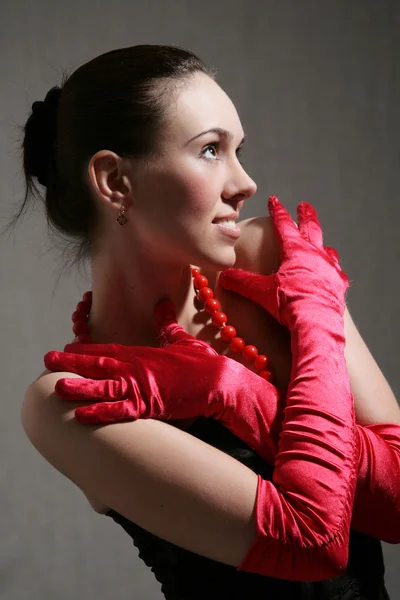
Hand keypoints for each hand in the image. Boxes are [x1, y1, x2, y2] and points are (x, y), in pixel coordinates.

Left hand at [44, 298, 284, 463]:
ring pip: (103, 386)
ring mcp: (141, 386)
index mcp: (143, 353)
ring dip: (79, 386)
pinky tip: (81, 415)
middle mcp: (137, 368)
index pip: (108, 350)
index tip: (66, 348)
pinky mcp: (149, 405)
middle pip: (98, 364)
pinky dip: (99, 412)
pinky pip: (119, 410)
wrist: (220, 382)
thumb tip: (161, 303)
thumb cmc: (203, 363)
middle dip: (71, 362)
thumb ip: (167, 323)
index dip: (85, 350)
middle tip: (48, 359)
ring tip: (56, 386)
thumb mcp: (182, 340)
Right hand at [219, 195, 349, 329]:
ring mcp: (330, 268)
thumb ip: (242, 282)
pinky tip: (330, 274)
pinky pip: (336, 272)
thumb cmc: (288, 305)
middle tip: (304, 205)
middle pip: (311, 228)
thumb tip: (223, 277)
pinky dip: (331, 270)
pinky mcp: (339, 284)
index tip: (273, 199)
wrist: (316, 323)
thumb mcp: (261, 292)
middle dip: (306, 215)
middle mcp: (315, 254)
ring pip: (326, 249)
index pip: (283, 225)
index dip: (277, 211)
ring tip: (320, 243)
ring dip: (321, 244)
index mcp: (295, 251)